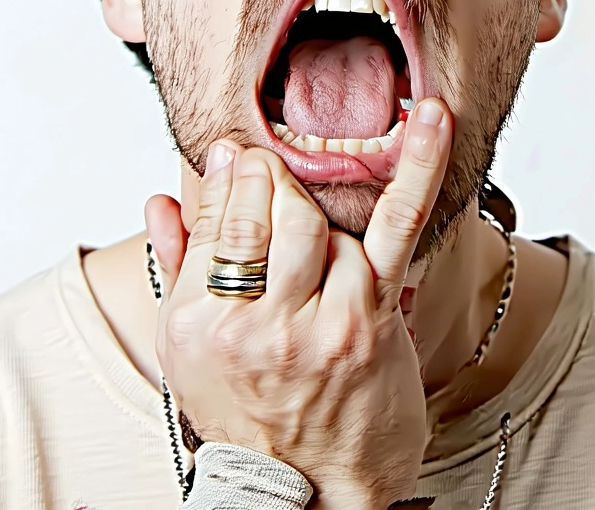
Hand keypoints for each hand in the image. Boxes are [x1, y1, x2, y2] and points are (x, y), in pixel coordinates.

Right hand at [145, 98, 452, 509]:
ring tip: (313, 244)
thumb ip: (175, 263)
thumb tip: (159, 198)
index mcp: (199, 322)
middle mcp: (256, 324)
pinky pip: (397, 223)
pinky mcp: (374, 316)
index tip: (238, 156)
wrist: (310, 487)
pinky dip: (418, 166)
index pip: (219, 216)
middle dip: (274, 183)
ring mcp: (321, 319)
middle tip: (276, 180)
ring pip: (324, 220)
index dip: (233, 177)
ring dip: (320, 216)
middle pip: (271, 208)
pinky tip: (435, 120)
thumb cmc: (247, 407)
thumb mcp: (187, 347)